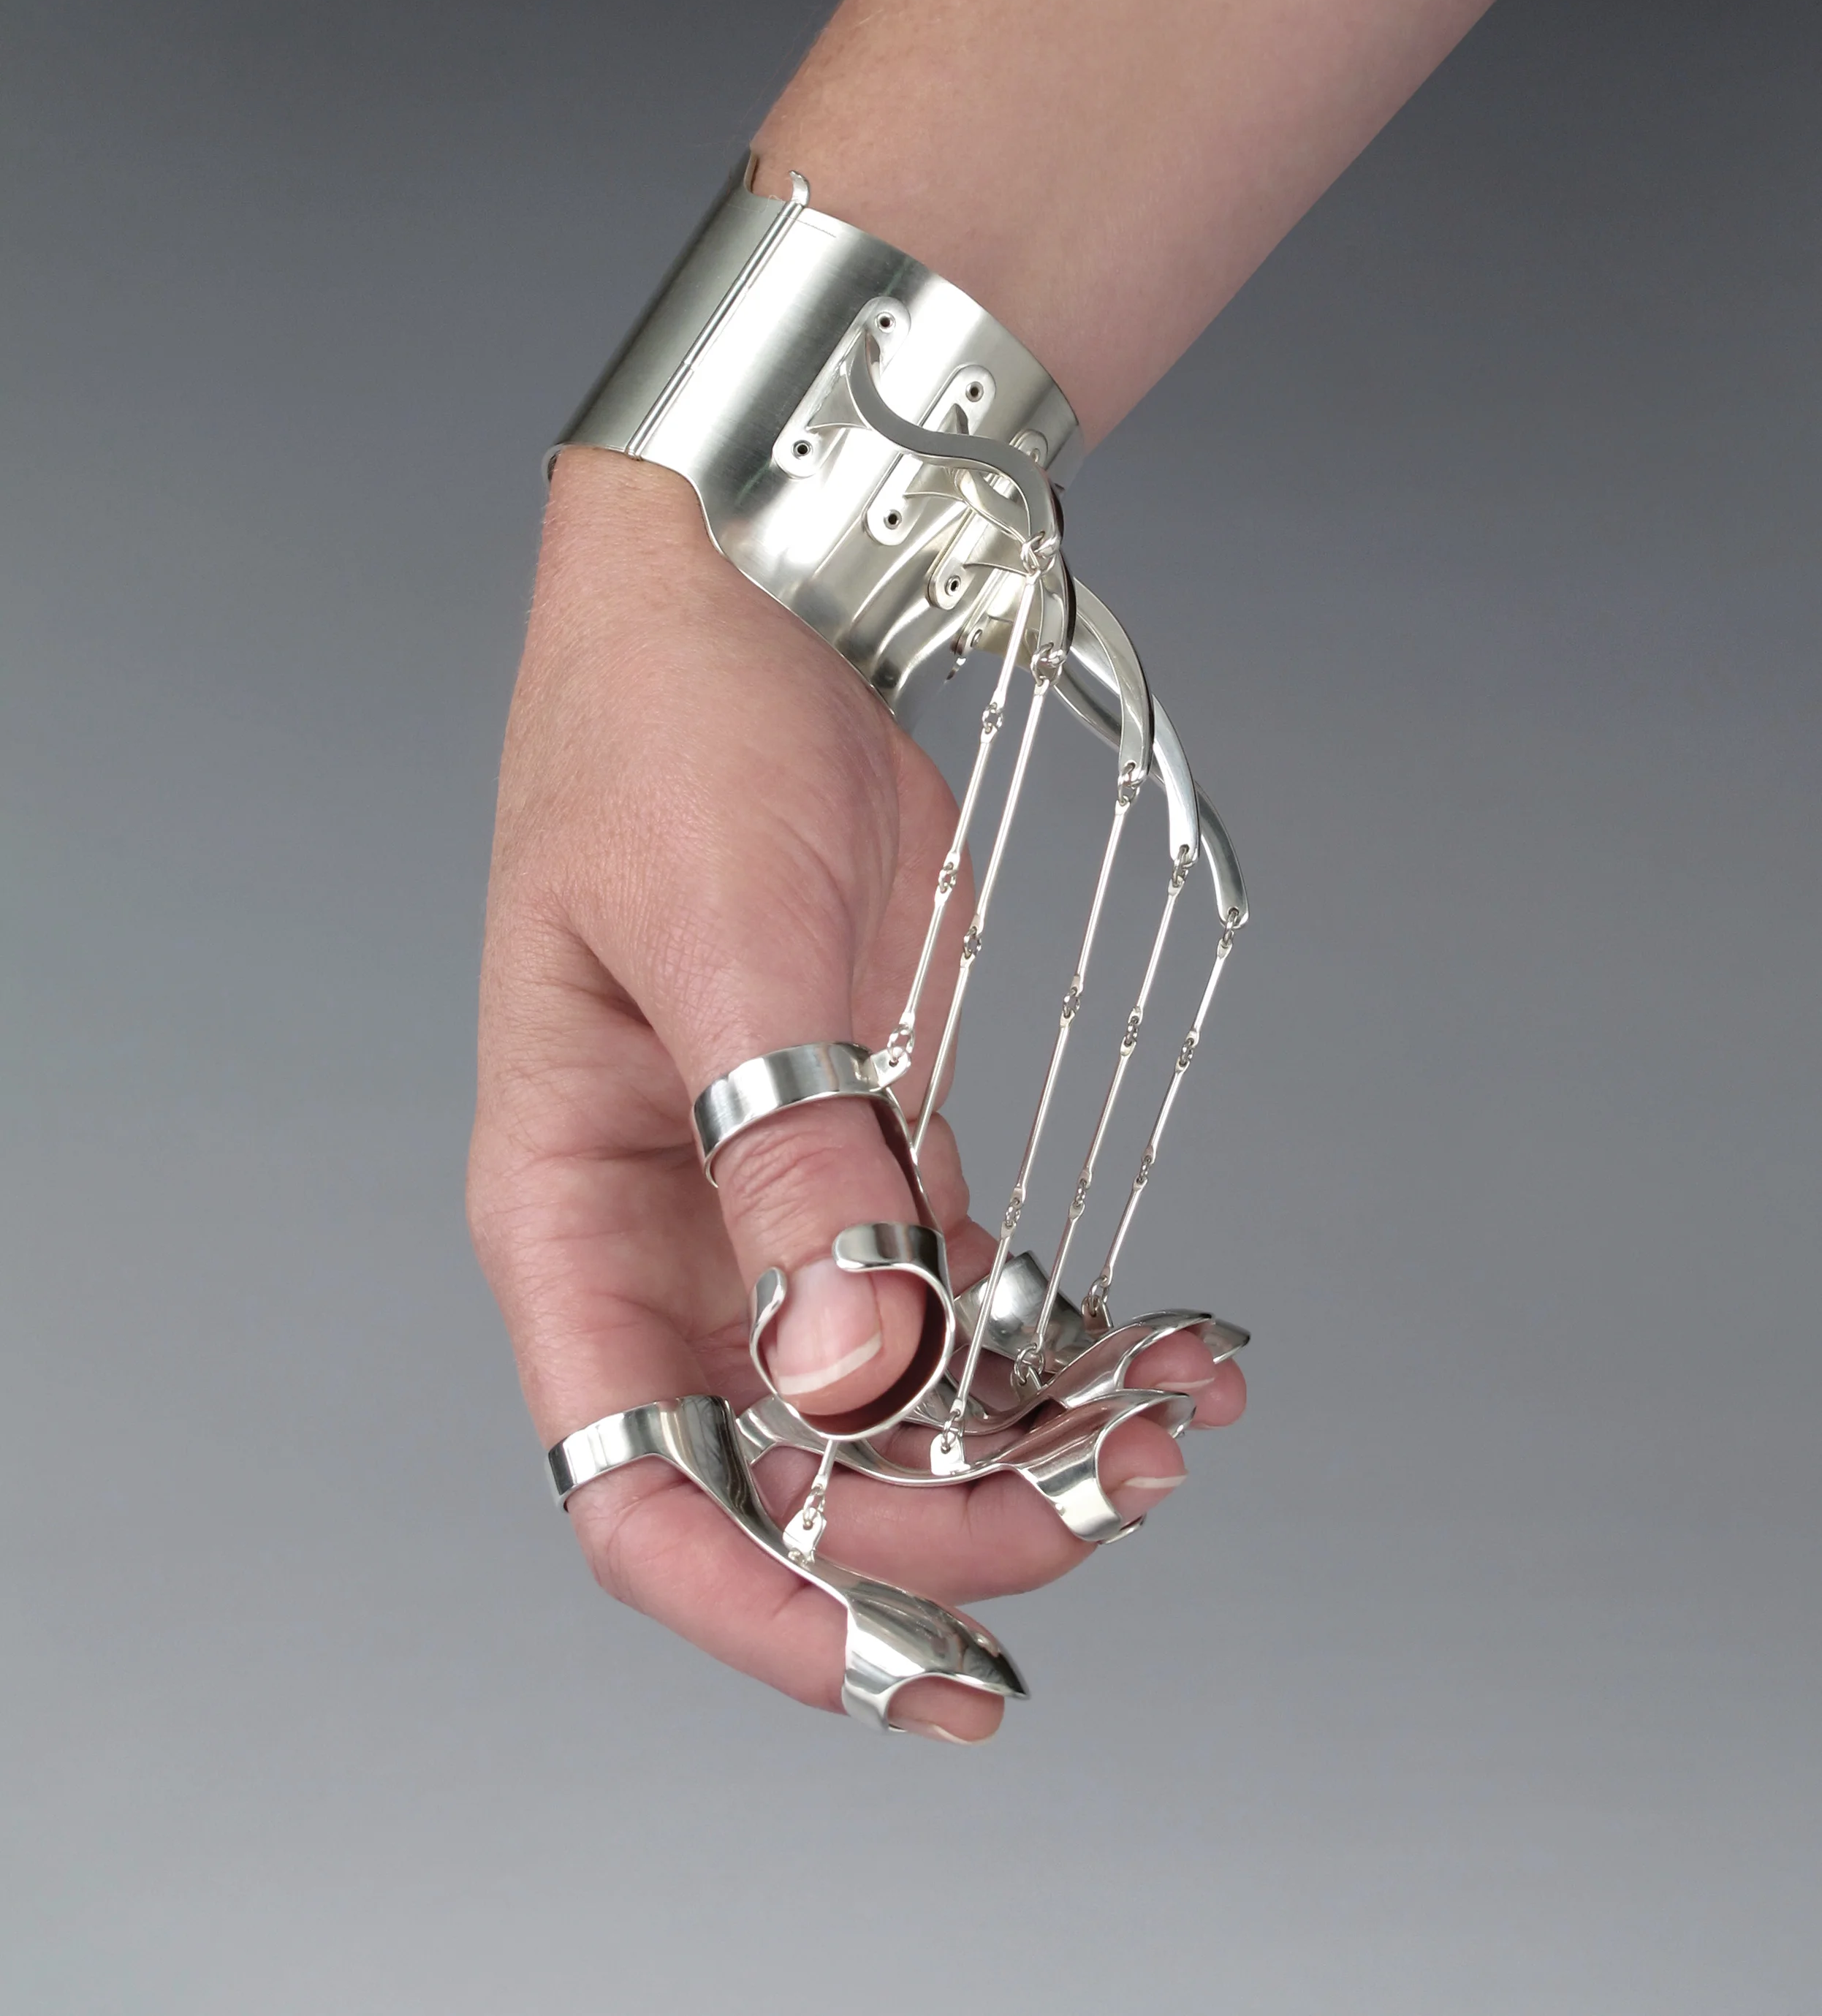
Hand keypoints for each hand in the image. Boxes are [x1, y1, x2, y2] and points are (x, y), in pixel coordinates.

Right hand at [467, 453, 1245, 1739]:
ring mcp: (777, 1194)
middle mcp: (673, 1235)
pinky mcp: (873, 1136)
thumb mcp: (728, 945)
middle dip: (953, 1520)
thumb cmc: (676, 740)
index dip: (767, 1604)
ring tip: (1178, 1420)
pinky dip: (1061, 1335)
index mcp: (576, 1214)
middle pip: (796, 1465)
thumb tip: (849, 1381)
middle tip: (1119, 1500)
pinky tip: (1169, 1337)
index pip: (638, 1486)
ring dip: (1031, 1437)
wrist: (755, 598)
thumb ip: (788, 1167)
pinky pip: (962, 1289)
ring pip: (896, 1393)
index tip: (920, 1671)